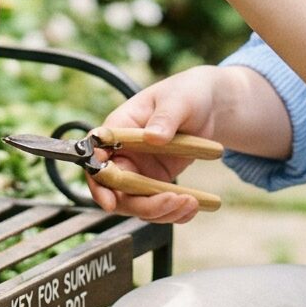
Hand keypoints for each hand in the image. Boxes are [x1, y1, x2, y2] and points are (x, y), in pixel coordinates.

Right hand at [87, 67, 225, 224]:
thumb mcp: (178, 100)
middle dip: (140, 203)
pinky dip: (174, 213)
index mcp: (119, 128)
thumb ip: (165, 118)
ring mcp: (139, 170)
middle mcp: (123, 152)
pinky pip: (157, 206)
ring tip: (191, 203)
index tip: (110, 201)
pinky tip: (192, 207)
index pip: (95, 157)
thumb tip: (152, 137)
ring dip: (161, 211)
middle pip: (115, 190)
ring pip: (137, 204)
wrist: (210, 106)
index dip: (97, 181)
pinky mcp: (156, 182)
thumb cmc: (186, 93)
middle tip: (170, 201)